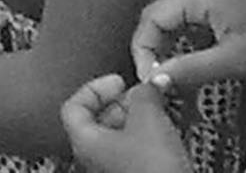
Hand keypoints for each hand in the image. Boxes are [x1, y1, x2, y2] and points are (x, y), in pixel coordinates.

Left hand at [62, 75, 190, 172]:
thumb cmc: (153, 171)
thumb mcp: (148, 118)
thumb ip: (145, 94)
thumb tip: (152, 83)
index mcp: (84, 142)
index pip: (75, 106)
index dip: (96, 89)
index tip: (119, 82)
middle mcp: (95, 161)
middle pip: (102, 122)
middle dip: (126, 104)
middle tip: (147, 95)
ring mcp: (116, 172)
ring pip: (123, 139)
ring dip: (142, 122)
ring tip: (162, 112)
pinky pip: (139, 155)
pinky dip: (151, 141)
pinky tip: (170, 135)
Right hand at [131, 0, 245, 91]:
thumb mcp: (233, 60)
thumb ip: (191, 68)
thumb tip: (157, 79)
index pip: (151, 17)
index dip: (143, 49)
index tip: (149, 77)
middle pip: (158, 15)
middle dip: (152, 48)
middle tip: (157, 80)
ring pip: (171, 18)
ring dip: (166, 45)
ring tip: (168, 74)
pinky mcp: (218, 0)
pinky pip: (187, 19)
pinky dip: (181, 40)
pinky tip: (185, 60)